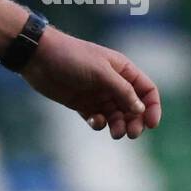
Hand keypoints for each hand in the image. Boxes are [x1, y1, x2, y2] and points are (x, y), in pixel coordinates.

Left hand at [19, 26, 161, 139]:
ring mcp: (97, 93)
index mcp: (121, 69)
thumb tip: (140, 109)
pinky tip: (93, 120)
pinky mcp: (82, 103)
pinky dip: (99, 124)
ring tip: (113, 132)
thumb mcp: (100, 72)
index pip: (146, 90)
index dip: (153, 107)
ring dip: (119, 126)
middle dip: (135, 121)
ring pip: (117, 116)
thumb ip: (122, 90)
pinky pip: (98, 119)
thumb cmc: (71, 57)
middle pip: (134, 107)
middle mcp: (112, 82)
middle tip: (130, 134)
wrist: (38, 57)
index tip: (151, 124)